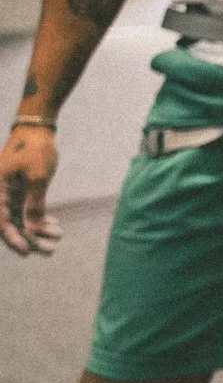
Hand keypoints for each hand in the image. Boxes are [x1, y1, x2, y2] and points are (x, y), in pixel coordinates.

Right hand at [1, 123, 61, 257]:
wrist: (37, 131)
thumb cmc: (36, 150)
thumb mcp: (38, 176)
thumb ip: (34, 202)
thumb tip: (32, 229)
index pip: (2, 222)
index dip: (13, 239)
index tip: (27, 252)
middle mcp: (0, 195)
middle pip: (11, 224)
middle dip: (30, 239)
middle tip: (50, 250)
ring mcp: (9, 194)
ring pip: (20, 219)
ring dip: (37, 230)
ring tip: (57, 236)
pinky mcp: (19, 192)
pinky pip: (26, 210)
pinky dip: (39, 218)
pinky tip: (54, 225)